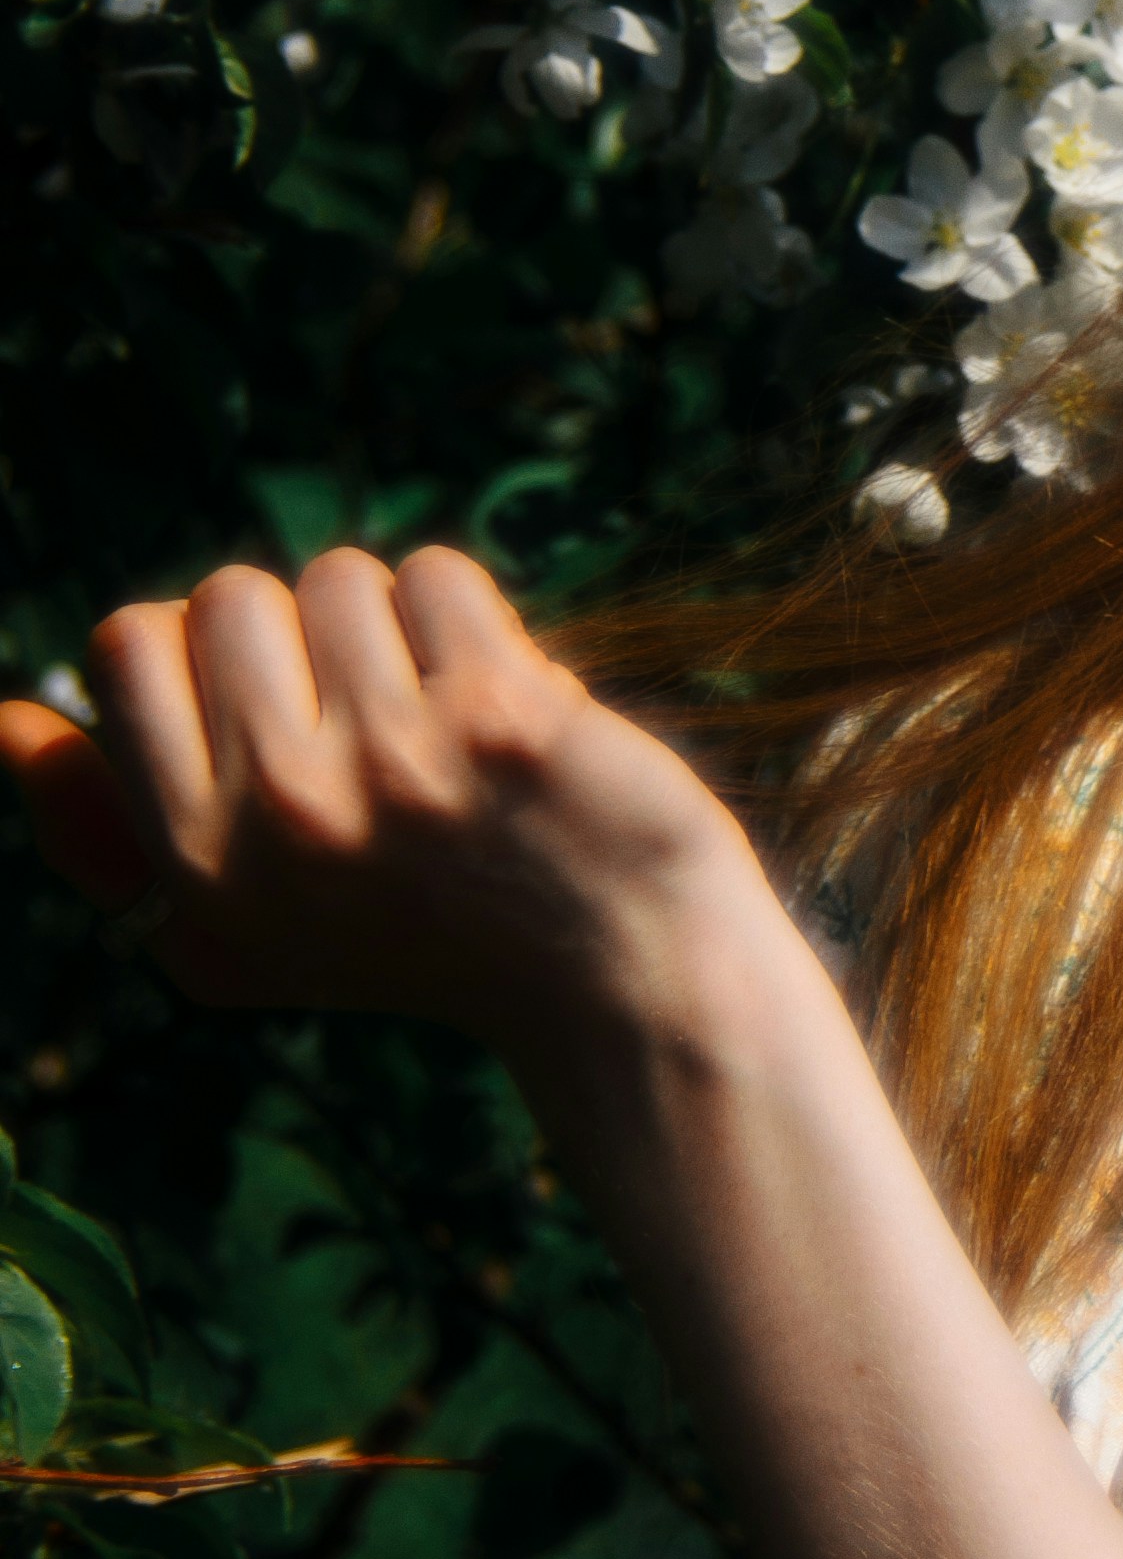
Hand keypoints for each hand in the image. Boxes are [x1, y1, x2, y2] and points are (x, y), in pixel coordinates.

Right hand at [1, 547, 764, 1052]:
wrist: (625, 983)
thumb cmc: (426, 940)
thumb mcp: (240, 927)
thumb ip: (109, 827)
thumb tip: (6, 718)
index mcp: (198, 861)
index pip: (127, 642)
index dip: (204, 655)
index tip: (276, 719)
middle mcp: (280, 813)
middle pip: (229, 592)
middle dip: (305, 636)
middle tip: (373, 732)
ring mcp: (392, 764)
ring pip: (342, 575)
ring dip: (398, 630)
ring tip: (446, 731)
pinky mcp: (500, 717)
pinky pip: (441, 576)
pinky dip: (479, 624)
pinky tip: (514, 714)